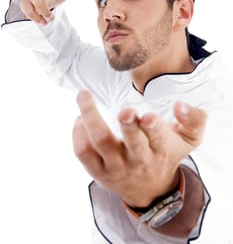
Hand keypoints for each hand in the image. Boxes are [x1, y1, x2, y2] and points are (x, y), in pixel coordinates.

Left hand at [72, 90, 206, 207]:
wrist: (149, 190)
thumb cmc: (166, 155)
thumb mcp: (189, 140)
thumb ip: (194, 120)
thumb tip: (180, 105)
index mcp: (162, 150)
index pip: (159, 139)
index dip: (153, 128)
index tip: (148, 116)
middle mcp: (139, 160)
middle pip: (132, 144)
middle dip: (129, 126)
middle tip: (125, 111)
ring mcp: (116, 167)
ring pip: (101, 143)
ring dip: (91, 118)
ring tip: (83, 96)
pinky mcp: (98, 172)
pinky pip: (83, 153)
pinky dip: (78, 134)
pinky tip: (80, 119)